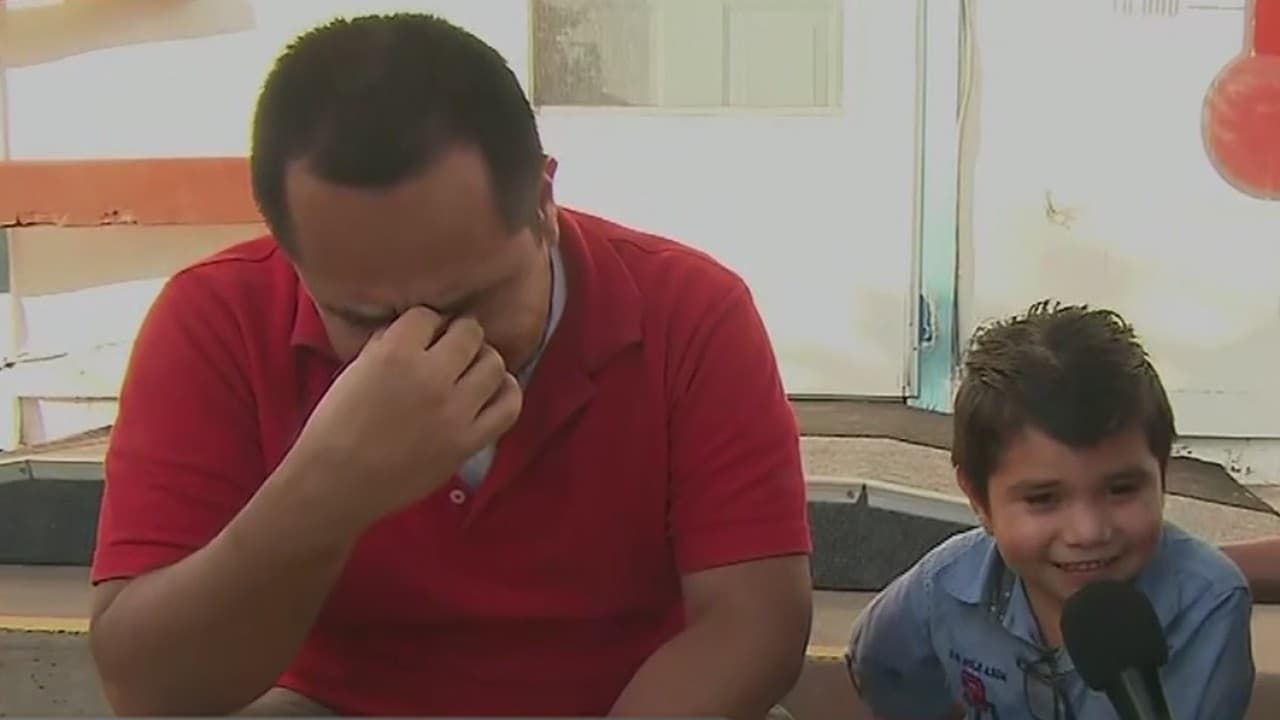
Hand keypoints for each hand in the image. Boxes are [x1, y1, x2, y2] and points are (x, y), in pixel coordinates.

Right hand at [286, 307, 521, 530]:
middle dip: (459, 336)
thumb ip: (387, 344)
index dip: (425, 324)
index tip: (421, 336)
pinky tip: (495, 391)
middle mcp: (431, 376)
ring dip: (483, 361)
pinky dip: (506, 393)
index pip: (428, 315)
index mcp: (395, 354)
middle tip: (451, 349)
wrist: (337, 483)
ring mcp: (455, 410)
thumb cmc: (335, 427)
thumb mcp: (355, 370)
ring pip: (493, 364)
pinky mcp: (468, 441)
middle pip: (469, 333)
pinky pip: (508, 407)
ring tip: (472, 370)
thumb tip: (417, 333)